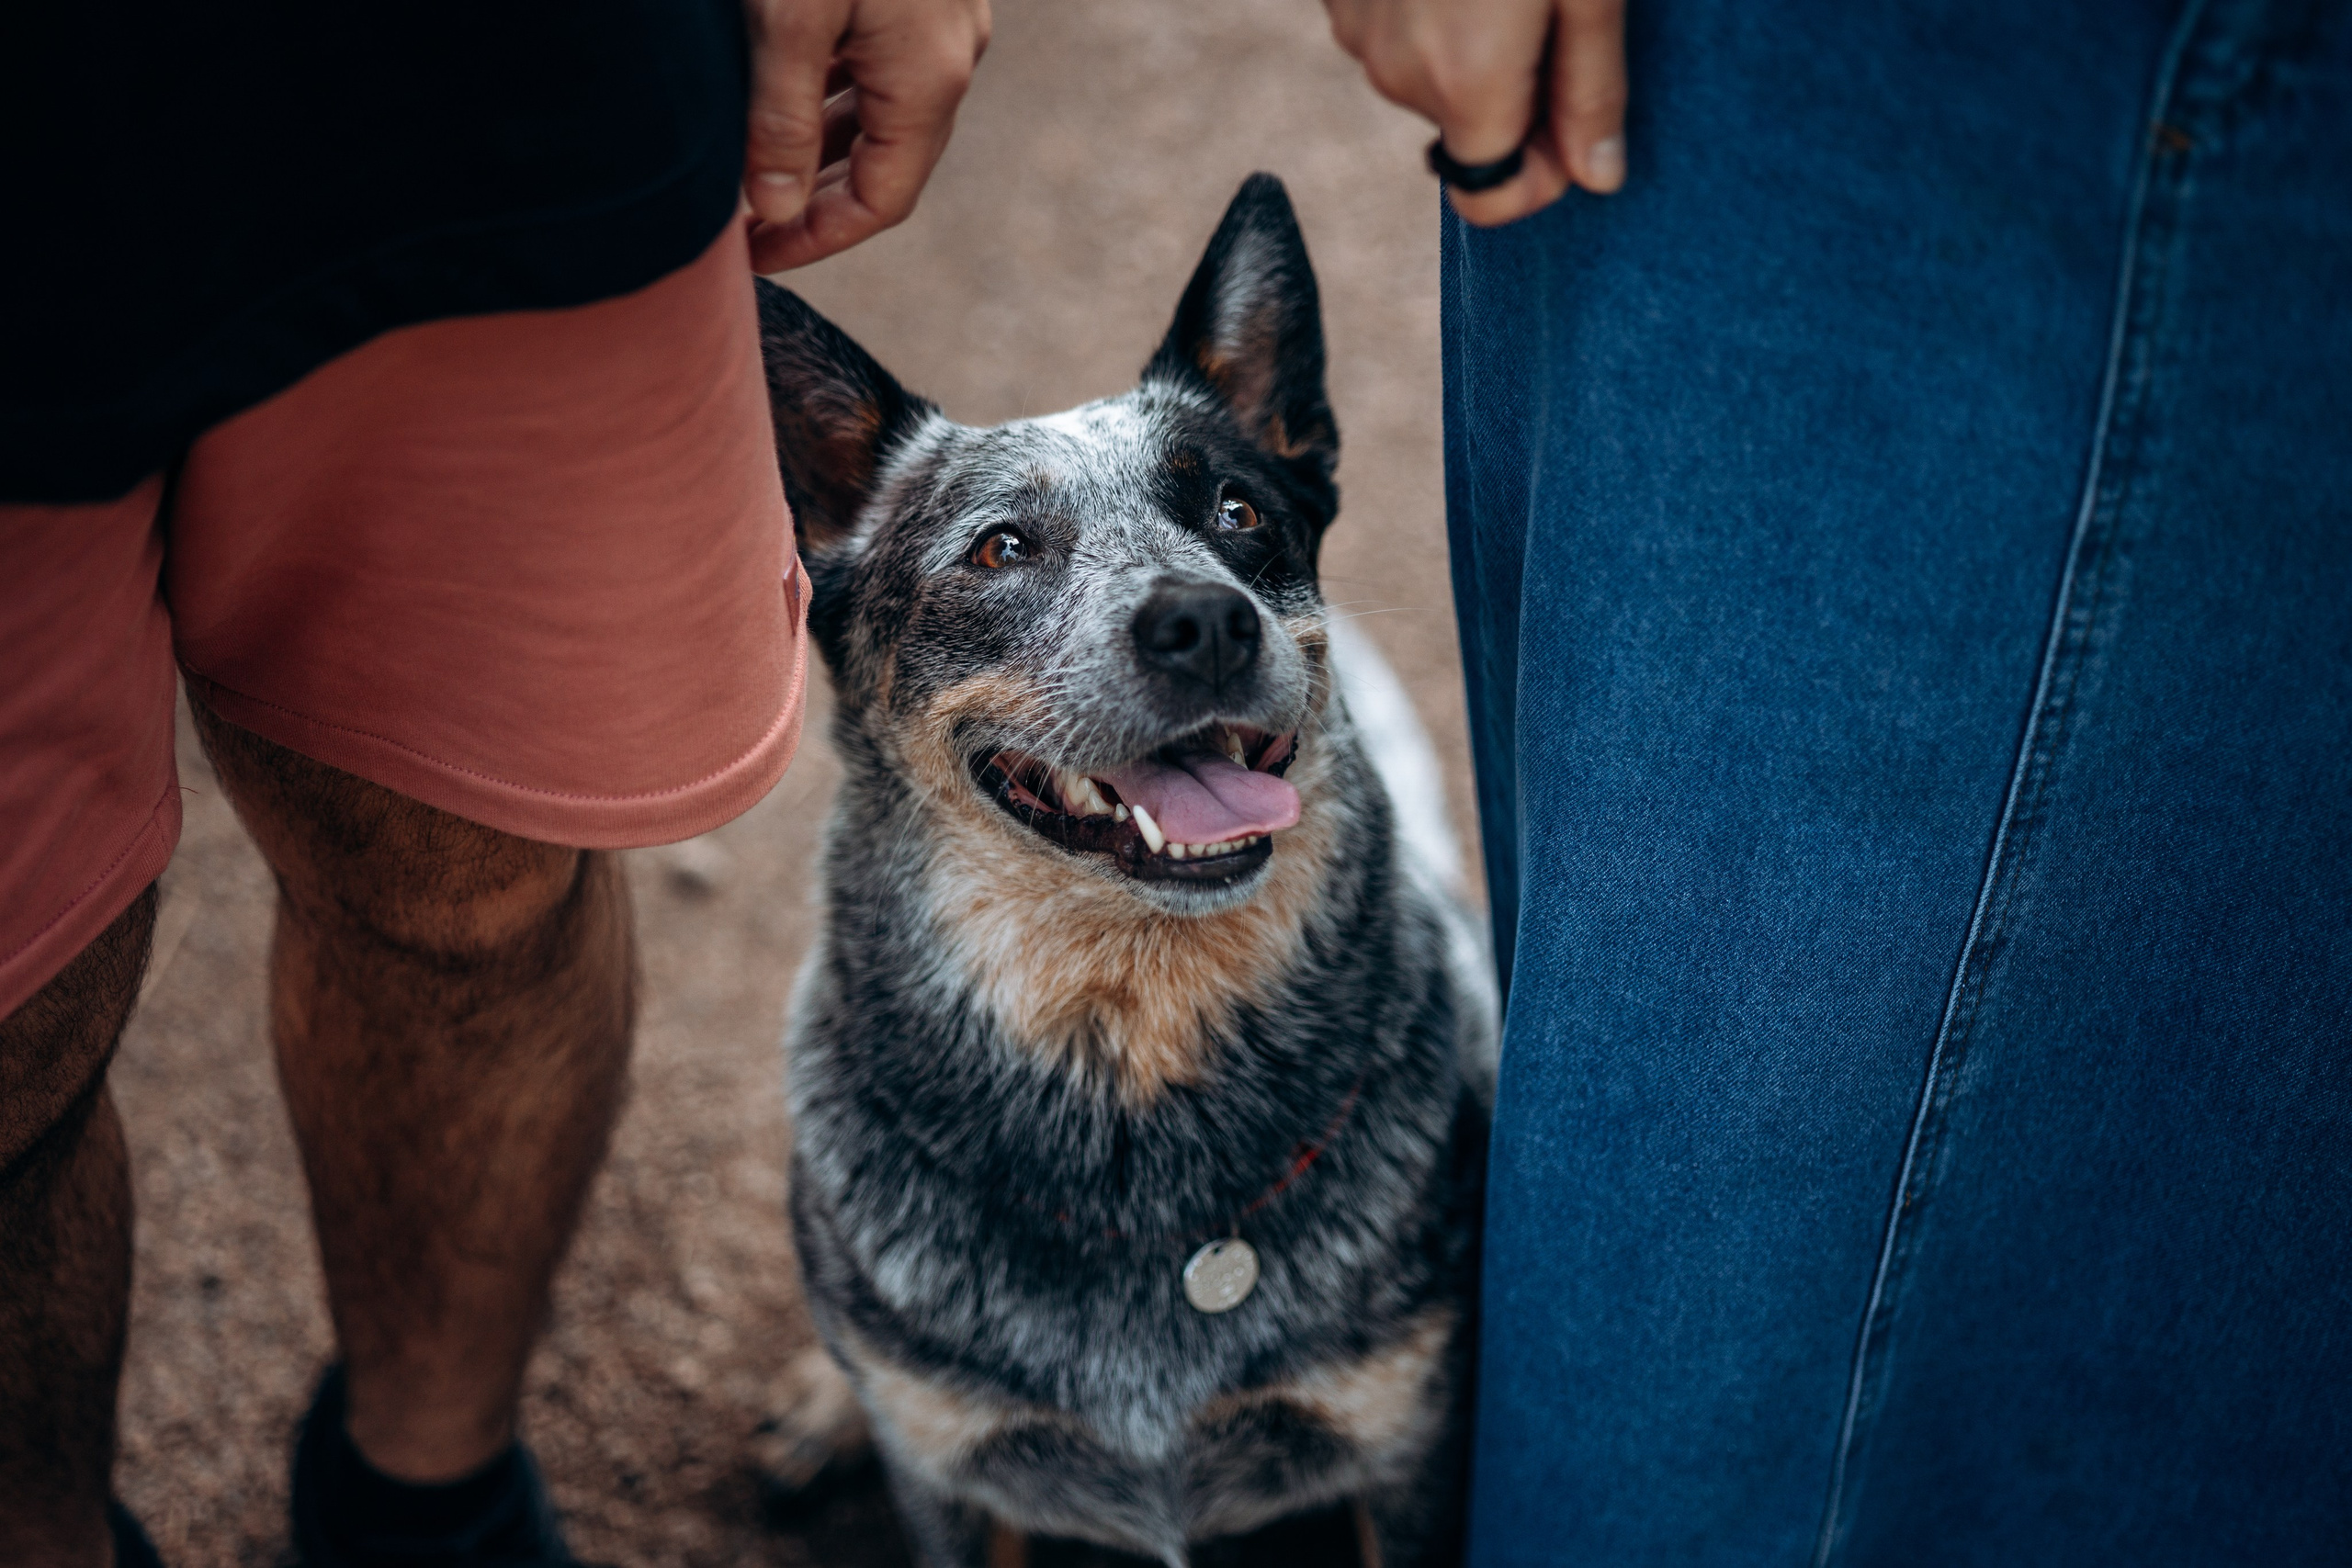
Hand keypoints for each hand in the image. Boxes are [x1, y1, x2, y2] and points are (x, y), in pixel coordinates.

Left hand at [741, 0, 992, 271]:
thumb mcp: (789, 18)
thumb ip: (784, 118)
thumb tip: (775, 208)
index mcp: (927, 82)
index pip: (880, 201)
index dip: (813, 239)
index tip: (752, 256)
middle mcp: (951, 61)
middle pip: (886, 166)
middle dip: (814, 201)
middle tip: (745, 224)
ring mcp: (946, 26)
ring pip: (883, 115)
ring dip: (821, 147)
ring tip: (752, 163)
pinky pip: (883, 67)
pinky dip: (833, 95)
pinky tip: (783, 93)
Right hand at [1324, 0, 1625, 224]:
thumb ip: (1591, 91)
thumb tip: (1598, 178)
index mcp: (1465, 80)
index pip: (1490, 200)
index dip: (1542, 173)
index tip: (1571, 115)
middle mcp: (1396, 71)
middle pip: (1463, 132)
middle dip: (1510, 94)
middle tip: (1548, 15)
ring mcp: (1356, 28)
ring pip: (1426, 81)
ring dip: (1468, 49)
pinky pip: (1392, 34)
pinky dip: (1429, 12)